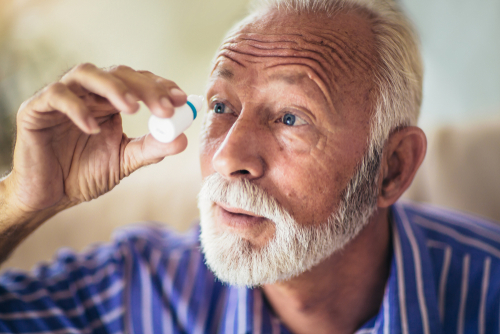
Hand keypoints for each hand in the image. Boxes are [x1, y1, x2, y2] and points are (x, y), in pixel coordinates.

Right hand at [7, 63, 188, 214]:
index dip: (160, 86)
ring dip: (114, 87)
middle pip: (119, 74)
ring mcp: (62, 97)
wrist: (49, 196)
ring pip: (87, 73)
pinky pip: (56, 95)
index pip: (138, 82)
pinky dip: (76, 108)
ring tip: (133, 108)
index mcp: (110, 103)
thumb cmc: (84, 175)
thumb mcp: (124, 161)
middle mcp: (88, 94)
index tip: (182, 99)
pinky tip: (93, 128)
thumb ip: (150, 149)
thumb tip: (182, 140)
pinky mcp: (36, 108)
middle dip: (145, 88)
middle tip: (165, 108)